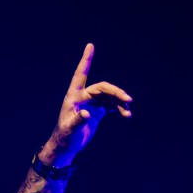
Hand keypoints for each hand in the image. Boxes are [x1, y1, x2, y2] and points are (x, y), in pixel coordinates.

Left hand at [46, 43, 131, 165]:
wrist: (67, 146)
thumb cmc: (65, 137)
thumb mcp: (70, 130)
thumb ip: (78, 121)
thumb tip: (87, 114)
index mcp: (74, 96)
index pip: (80, 74)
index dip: (86, 60)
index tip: (90, 46)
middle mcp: (83, 96)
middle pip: (102, 88)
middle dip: (115, 92)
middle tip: (127, 100)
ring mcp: (92, 103)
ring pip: (109, 96)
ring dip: (120, 102)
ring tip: (128, 111)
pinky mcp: (98, 111)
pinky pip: (111, 105)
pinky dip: (119, 108)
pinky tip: (126, 114)